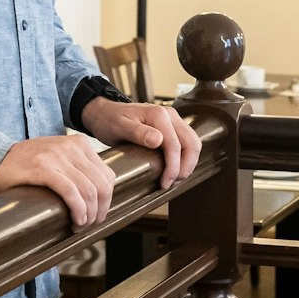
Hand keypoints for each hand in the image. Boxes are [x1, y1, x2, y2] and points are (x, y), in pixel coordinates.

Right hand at [0, 134, 115, 226]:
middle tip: (88, 225)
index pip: (107, 177)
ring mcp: (56, 156)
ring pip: (89, 191)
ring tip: (79, 226)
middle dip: (99, 212)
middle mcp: (70, 146)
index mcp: (79, 143)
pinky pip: (70, 192)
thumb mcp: (59, 159)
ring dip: (88, 216)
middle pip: (101, 186)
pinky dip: (78, 210)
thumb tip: (101, 198)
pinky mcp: (42, 168)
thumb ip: (79, 169)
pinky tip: (74, 221)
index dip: (106, 201)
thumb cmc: (28, 166)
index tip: (95, 216)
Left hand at [80, 100, 201, 189]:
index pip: (175, 144)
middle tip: (172, 183)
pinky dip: (186, 157)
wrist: (105, 113)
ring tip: (175, 179)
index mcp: (158, 114)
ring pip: (193, 143)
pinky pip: (187, 142)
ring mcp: (173, 120)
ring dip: (189, 163)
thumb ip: (138, 133)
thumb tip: (158, 141)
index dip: (173, 167)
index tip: (165, 183)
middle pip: (191, 143)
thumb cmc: (110, 120)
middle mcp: (170, 114)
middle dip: (185, 167)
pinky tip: (176, 169)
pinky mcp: (173, 126)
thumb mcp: (119, 127)